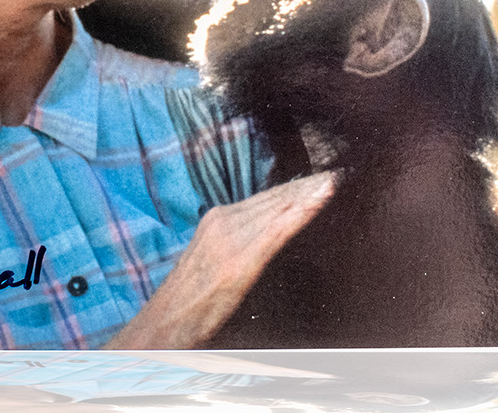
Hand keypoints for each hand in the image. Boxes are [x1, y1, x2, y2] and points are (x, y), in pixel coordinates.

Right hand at [104, 170, 336, 349]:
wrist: (161, 325)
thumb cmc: (187, 302)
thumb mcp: (211, 263)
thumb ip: (236, 246)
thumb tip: (264, 240)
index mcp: (218, 220)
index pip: (264, 199)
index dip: (294, 188)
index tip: (321, 178)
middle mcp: (223, 222)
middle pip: (273, 199)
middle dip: (306, 185)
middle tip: (335, 173)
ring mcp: (230, 239)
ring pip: (277, 209)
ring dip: (308, 194)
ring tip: (333, 181)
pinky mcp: (238, 262)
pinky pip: (276, 231)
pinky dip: (299, 213)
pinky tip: (318, 202)